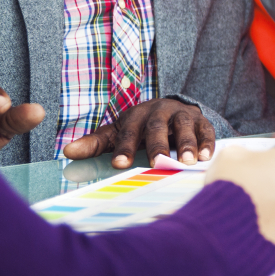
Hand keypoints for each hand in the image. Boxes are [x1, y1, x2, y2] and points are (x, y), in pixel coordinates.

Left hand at [63, 97, 215, 168]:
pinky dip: (207, 143)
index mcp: (136, 114)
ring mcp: (182, 114)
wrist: (171, 111)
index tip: (120, 164)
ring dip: (186, 144)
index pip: (128, 130)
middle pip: (158, 126)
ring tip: (188, 162)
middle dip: (158, 144)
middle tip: (159, 162)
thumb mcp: (117, 132)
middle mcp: (160, 110)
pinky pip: (205, 130)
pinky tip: (206, 158)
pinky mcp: (201, 120)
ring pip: (184, 125)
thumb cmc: (140, 128)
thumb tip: (67, 151)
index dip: (124, 147)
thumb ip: (95, 143)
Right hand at [204, 145, 274, 250]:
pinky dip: (271, 225)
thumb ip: (246, 156)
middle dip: (273, 185)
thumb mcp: (232, 155)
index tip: (253, 171)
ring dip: (273, 206)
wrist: (228, 227)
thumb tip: (244, 162)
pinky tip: (251, 224)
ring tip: (247, 210)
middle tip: (250, 190)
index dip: (266, 164)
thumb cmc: (234, 188)